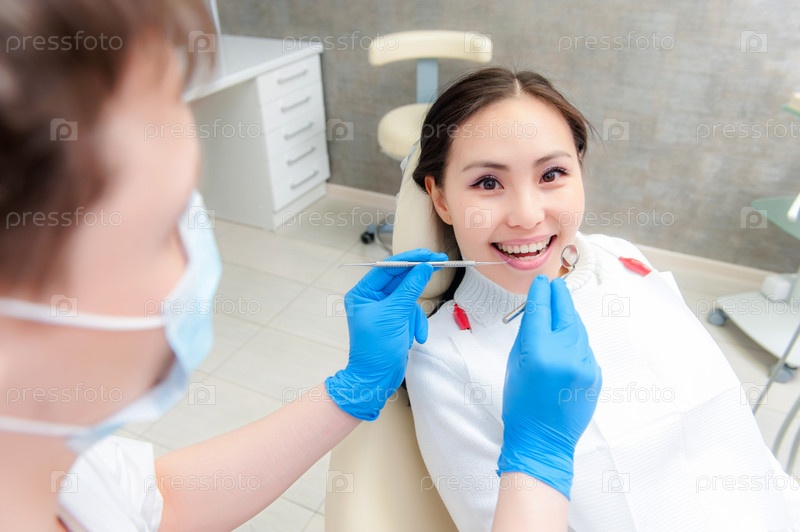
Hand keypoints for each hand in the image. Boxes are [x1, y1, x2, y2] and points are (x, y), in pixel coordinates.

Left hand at [326, 248, 447, 420]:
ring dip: (415, 316)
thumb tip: (425, 267)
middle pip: (400, 280)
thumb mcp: (394, 315)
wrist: (375, 380)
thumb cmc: (376, 349)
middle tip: (440, 264)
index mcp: (362, 293)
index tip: (430, 254)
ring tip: (413, 332)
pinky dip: (415, 325)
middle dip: (418, 282)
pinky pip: (411, 314)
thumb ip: (410, 288)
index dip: (410, 259)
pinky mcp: (395, 321)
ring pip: (409, 299)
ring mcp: (383, 310)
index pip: (388, 267)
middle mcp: (371, 299)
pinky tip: (414, 339)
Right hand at [498, 275, 601, 498]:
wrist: (543, 440)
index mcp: (538, 353)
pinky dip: (575, 341)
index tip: (541, 282)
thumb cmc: (521, 404)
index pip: (540, 311)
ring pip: (578, 329)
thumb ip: (527, 336)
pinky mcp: (595, 375)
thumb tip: (536, 311)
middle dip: (559, 296)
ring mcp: (584, 365)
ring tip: (559, 311)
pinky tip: (565, 343)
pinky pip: (585, 348)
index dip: (540, 293)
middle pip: (565, 314)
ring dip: (568, 318)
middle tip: (554, 285)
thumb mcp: (514, 365)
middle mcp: (565, 356)